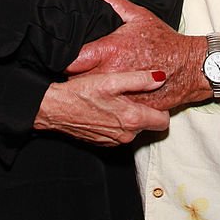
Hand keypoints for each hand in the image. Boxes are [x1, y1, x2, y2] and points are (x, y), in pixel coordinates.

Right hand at [34, 71, 169, 145]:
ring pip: (133, 129)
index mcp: (132, 120)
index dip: (162, 109)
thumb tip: (161, 77)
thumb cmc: (82, 93)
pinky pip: (119, 133)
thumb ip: (140, 79)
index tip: (154, 98)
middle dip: (145, 111)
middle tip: (132, 96)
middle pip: (149, 125)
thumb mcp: (112, 80)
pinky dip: (117, 123)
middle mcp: (126, 136)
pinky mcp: (103, 142)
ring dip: (130, 117)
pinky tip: (106, 109)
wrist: (54, 109)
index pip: (164, 122)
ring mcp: (114, 141)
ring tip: (117, 100)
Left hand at [66, 0, 207, 110]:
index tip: (63, 56)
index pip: (72, 60)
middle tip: (78, 69)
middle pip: (77, 80)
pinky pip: (108, 107)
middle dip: (75, 75)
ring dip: (89, 90)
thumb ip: (113, 4)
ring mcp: (119, 93)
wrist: (189, 67)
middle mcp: (112, 73)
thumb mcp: (140, 16)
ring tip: (91, 82)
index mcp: (111, 51)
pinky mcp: (128, 107)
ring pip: (91, 96)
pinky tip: (107, 95)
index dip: (64, 58)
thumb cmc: (165, 43)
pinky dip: (106, 102)